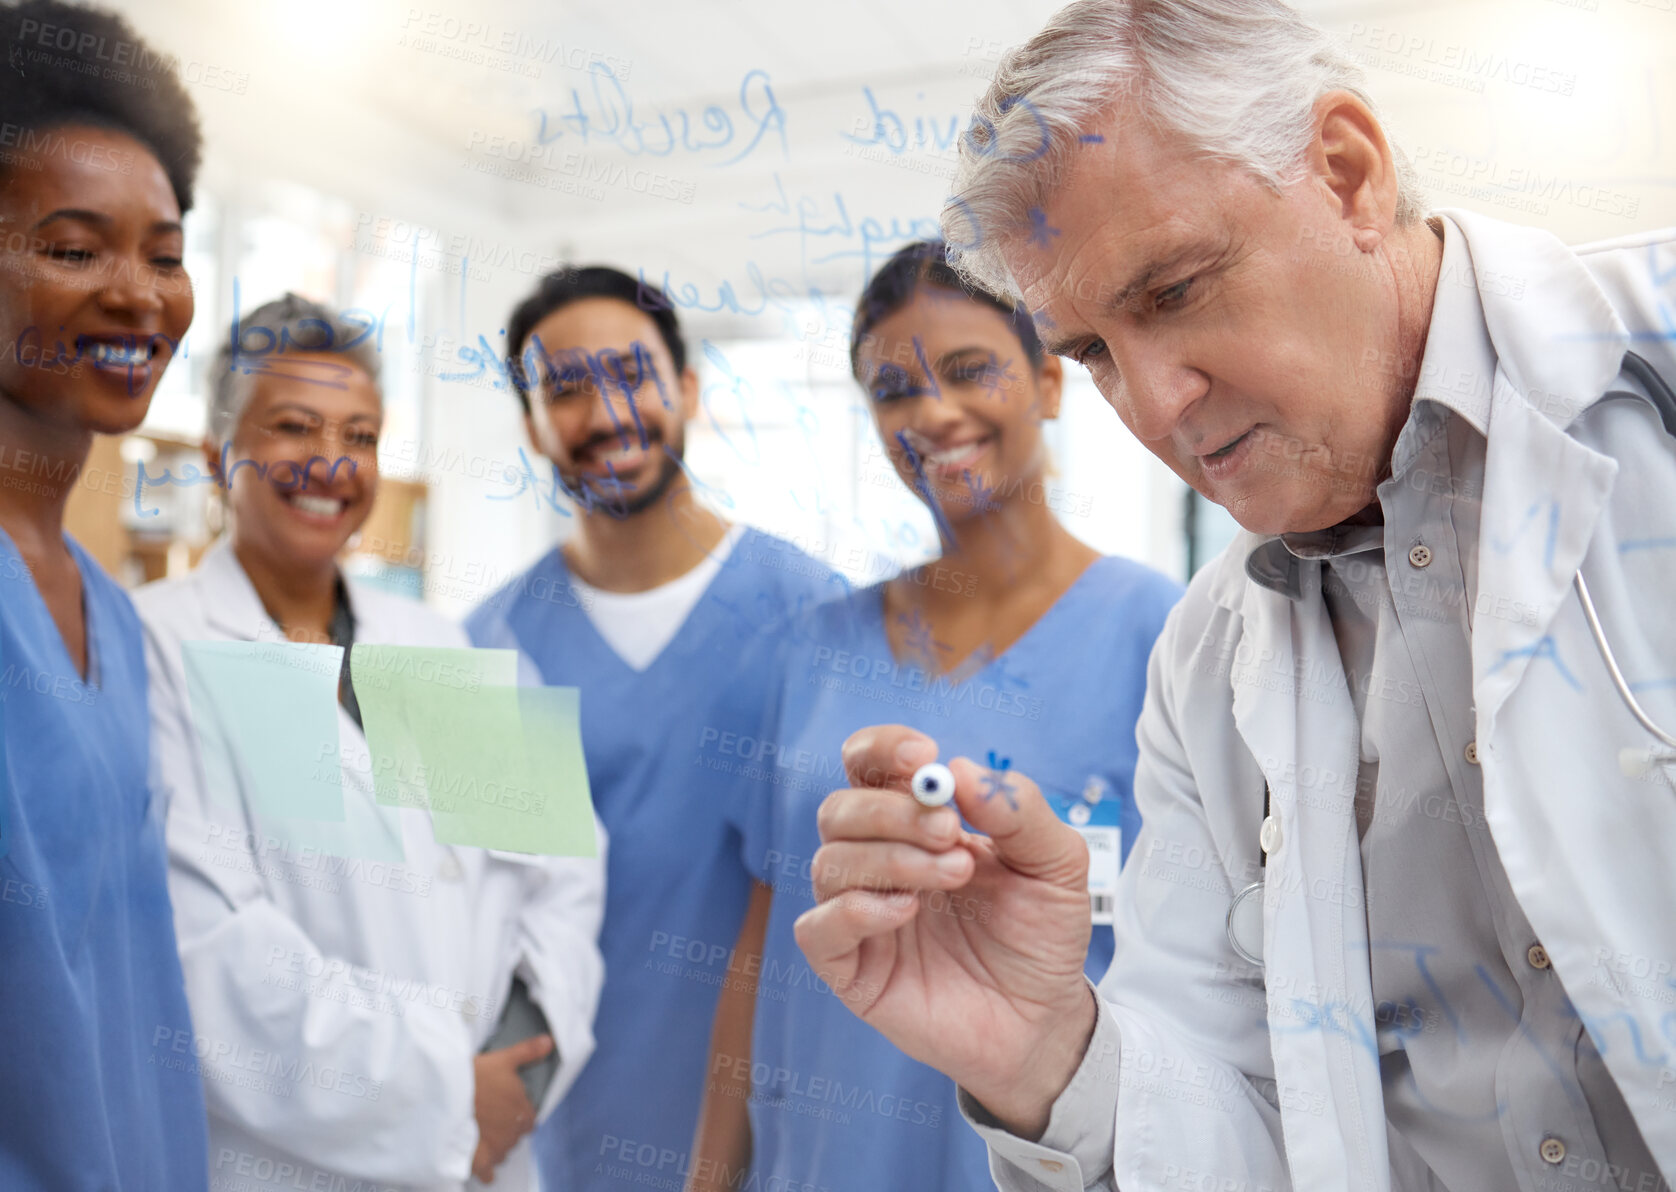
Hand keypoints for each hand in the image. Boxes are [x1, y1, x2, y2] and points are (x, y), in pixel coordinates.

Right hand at [471, 1035, 551, 1182]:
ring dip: (498, 1146)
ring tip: (485, 1136)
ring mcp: (497, 1147)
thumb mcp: (504, 1059)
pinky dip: (486, 1171)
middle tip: (493, 1118)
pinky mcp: (479, 1158)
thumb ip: (528, 1053)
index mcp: (523, 1111)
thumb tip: (549, 1042)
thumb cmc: (476, 1075)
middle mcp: (514, 1133)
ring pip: (503, 1152)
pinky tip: (484, 1169)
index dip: (520, 1114)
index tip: (508, 1108)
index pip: (529, 1119)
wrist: (447, 1095)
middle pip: (516, 1136)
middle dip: (508, 1129)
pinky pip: (487, 1172)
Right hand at [794, 726, 1096, 1137]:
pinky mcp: (850, 969)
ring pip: (829, 862)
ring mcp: (860, 914)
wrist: (1045, 1018)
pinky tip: (907, 912)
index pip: (868, 765)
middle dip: (894, 811)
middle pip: (840, 809)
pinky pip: (816, 929)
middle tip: (952, 831)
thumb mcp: (1055, 862)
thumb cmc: (1041, 934)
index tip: (922, 756)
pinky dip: (854, 910)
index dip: (881, 749)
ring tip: (955, 874)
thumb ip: (1017, 810)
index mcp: (916, 822)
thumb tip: (958, 770)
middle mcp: (878, 860)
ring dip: (892, 858)